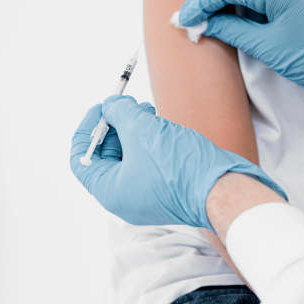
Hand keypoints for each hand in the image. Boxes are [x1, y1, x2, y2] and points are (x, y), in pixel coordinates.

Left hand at [70, 95, 285, 232]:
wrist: (222, 188)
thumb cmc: (179, 167)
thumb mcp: (141, 129)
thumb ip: (119, 113)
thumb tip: (110, 106)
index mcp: (110, 192)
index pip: (81, 159)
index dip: (88, 129)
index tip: (101, 109)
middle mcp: (124, 198)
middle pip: (105, 156)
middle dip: (114, 125)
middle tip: (126, 105)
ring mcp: (144, 195)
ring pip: (127, 155)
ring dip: (132, 129)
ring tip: (146, 111)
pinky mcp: (163, 187)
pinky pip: (145, 160)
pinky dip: (147, 140)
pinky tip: (158, 123)